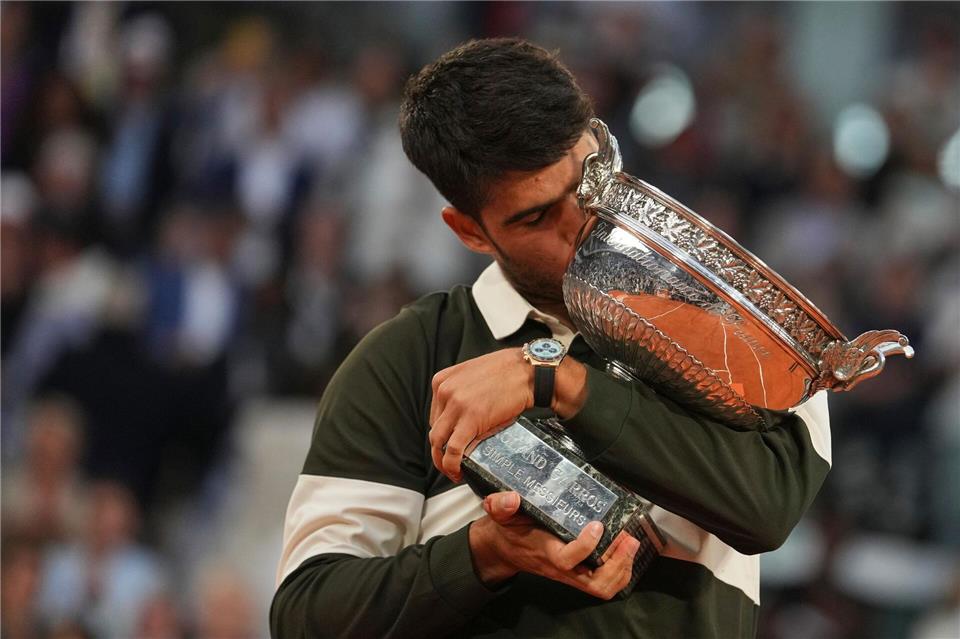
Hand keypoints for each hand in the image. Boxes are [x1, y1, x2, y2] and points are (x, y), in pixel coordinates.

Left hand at [430, 348, 587, 480]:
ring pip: (438, 442)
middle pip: (435, 429)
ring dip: (443, 461)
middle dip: (440, 450)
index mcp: (442, 381)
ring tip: (453, 471)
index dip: (443, 433)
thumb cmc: (507, 371)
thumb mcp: (472, 374)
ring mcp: (456, 405)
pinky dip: (452, 464)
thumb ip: (460, 391)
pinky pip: (454, 449)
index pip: (434, 415)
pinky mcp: (471, 420)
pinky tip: (458, 472)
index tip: (450, 442)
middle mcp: (445, 391)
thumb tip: (459, 414)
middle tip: (450, 461)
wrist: (528, 371)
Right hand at [468, 491, 641, 599]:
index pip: (566, 559)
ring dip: (622, 568)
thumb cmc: (508, 530)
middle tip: (628, 539)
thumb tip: (511, 498)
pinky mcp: (577, 573)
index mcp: (544, 551)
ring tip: (631, 543)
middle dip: (617, 564)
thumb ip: (500, 504)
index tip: (597, 525)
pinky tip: (625, 551)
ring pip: (601, 586)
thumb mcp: (499, 513)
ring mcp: (570, 573)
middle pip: (594, 582)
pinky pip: (602, 583)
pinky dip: (620, 571)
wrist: (504, 550)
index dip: (585, 546)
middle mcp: (560, 567)